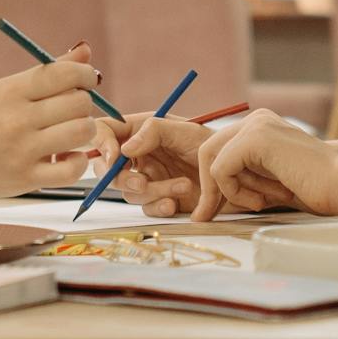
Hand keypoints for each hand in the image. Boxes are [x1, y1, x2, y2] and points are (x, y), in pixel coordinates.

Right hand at [0, 43, 106, 196]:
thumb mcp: (3, 90)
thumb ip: (46, 72)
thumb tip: (85, 50)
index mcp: (10, 91)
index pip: (64, 73)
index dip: (86, 73)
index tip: (87, 79)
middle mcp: (17, 119)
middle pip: (79, 103)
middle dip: (83, 103)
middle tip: (72, 109)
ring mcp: (22, 151)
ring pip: (81, 132)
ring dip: (84, 130)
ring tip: (70, 132)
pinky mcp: (26, 179)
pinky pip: (72, 170)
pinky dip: (77, 162)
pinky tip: (66, 156)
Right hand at [85, 114, 215, 216]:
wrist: (235, 174)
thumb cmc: (211, 144)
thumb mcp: (184, 130)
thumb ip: (153, 132)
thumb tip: (123, 149)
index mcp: (138, 131)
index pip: (105, 131)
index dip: (101, 144)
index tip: (115, 158)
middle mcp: (138, 155)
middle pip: (107, 169)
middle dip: (121, 179)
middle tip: (142, 182)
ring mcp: (146, 178)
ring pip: (130, 192)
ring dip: (154, 192)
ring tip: (184, 185)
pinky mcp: (158, 199)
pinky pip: (146, 208)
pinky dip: (158, 207)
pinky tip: (175, 203)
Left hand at [190, 111, 337, 222]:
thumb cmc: (313, 190)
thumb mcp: (268, 185)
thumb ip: (241, 182)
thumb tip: (204, 204)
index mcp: (260, 125)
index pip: (217, 149)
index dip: (210, 182)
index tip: (208, 212)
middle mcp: (256, 118)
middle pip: (207, 151)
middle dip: (208, 188)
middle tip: (207, 216)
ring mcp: (256, 125)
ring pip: (210, 160)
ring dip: (228, 191)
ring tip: (261, 202)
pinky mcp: (255, 139)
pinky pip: (221, 170)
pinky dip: (234, 192)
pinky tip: (262, 200)